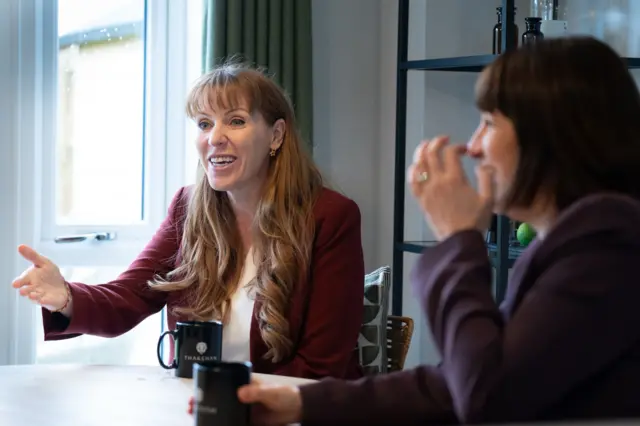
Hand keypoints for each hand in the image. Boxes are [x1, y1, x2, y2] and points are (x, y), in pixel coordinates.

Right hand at [12, 245, 68, 311]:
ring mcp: (40, 295)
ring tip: (32, 295)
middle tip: (22, 291)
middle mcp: (32, 288)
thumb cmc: (49, 275)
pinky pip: (45, 301)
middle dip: (25, 290)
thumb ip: (32, 256)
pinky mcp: (48, 300)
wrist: (61, 287)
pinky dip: (44, 301)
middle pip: (26, 290)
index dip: (19, 282)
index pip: (22, 280)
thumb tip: (20, 246)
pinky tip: (44, 300)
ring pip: (34, 296)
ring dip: (33, 296)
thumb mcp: (43, 262)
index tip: (15, 284)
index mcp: (29, 278)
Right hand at [187, 379, 302, 425]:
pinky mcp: (247, 421)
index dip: (209, 385)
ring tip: (196, 417)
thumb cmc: (284, 395)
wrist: (295, 409)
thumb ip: (257, 392)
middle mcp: (241, 395)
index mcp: (244, 384)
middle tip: (191, 406)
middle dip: (204, 401)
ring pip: (223, 411)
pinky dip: (222, 423)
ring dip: (210, 413)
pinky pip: (232, 422)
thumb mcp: (270, 392)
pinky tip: (212, 425)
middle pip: (219, 397)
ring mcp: (243, 409)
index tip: (197, 389)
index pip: (223, 382)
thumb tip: (240, 393)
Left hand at [407, 135, 494, 240]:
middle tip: (443, 140)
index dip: (457, 146)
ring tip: (426, 146)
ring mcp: (427, 190)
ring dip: (421, 151)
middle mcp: (438, 181)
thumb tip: (482, 164)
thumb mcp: (489, 198)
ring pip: (419, 164)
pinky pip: (412, 181)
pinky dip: (413, 170)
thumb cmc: (475, 220)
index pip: (451, 152)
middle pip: (432, 153)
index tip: (464, 151)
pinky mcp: (421, 199)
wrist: (458, 240)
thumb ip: (487, 178)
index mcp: (455, 179)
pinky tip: (416, 166)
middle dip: (437, 142)